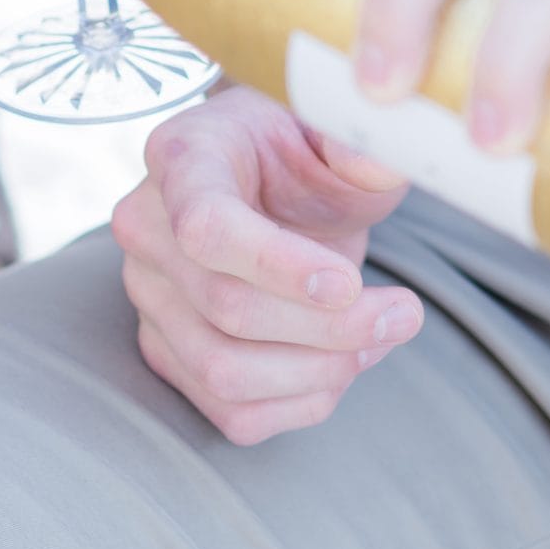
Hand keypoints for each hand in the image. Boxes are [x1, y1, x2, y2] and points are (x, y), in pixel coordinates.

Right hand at [111, 85, 421, 444]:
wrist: (267, 188)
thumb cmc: (299, 158)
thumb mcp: (333, 135)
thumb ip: (358, 145)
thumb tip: (378, 163)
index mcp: (182, 157)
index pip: (206, 227)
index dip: (279, 266)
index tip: (350, 282)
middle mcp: (146, 226)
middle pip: (227, 308)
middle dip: (330, 327)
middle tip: (402, 313)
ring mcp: (148, 295)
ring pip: (224, 372)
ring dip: (320, 372)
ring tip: (377, 338)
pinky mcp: (167, 351)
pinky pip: (232, 413)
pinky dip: (301, 404)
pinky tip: (341, 365)